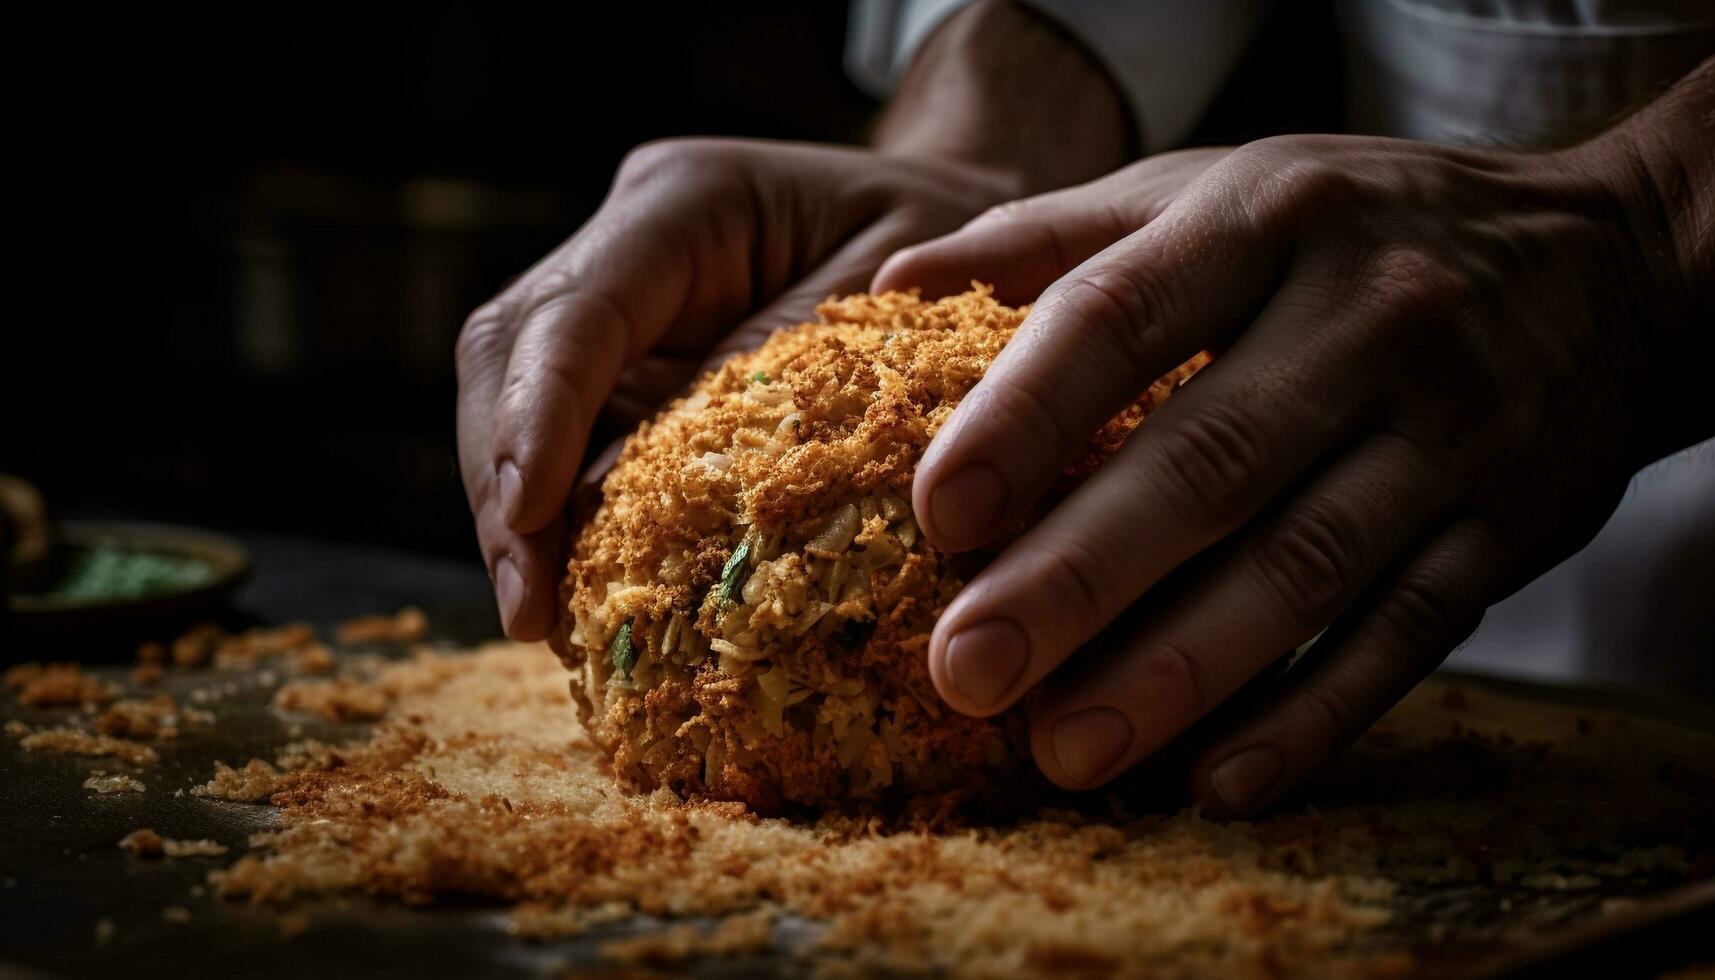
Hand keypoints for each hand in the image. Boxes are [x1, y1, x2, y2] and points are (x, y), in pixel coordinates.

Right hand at [456, 139, 1016, 639]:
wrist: (976, 249)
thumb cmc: (951, 263)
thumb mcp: (904, 306)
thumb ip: (795, 378)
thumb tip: (690, 502)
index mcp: (688, 200)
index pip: (577, 309)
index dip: (539, 412)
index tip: (532, 515)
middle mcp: (630, 249)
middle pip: (509, 354)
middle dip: (503, 485)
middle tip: (528, 607)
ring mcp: (622, 316)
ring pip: (516, 407)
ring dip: (522, 519)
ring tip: (545, 623)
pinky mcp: (633, 377)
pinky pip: (573, 449)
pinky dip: (570, 525)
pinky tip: (585, 602)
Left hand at [876, 65, 1713, 813]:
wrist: (1601, 262)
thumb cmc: (1347, 229)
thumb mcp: (1207, 192)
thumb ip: (1050, 241)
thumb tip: (884, 295)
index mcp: (1267, 220)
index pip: (1124, 313)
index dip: (1026, 416)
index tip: (938, 516)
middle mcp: (1371, 318)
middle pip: (1210, 462)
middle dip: (1080, 578)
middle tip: (968, 673)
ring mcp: (1454, 431)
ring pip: (1307, 566)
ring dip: (1181, 671)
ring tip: (1066, 751)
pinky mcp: (1510, 527)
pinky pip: (1406, 635)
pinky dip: (1312, 717)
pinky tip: (1218, 781)